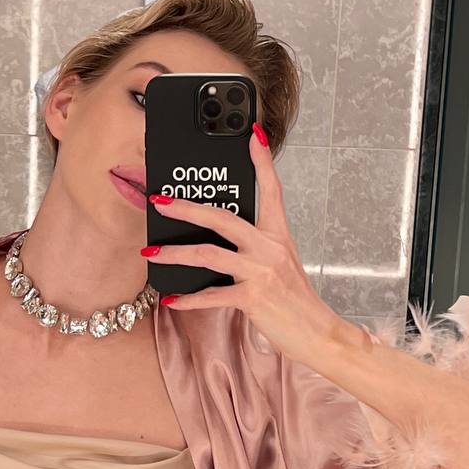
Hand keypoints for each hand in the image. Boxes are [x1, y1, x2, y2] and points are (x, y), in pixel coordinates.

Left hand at [144, 122, 351, 364]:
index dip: (262, 161)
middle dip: (187, 207)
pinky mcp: (254, 298)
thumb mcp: (279, 266)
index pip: (271, 190)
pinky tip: (171, 300)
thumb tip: (219, 241)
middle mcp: (270, 248)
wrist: (317, 334)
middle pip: (223, 218)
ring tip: (150, 253)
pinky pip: (213, 295)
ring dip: (175, 254)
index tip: (253, 134)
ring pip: (209, 253)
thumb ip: (254, 249)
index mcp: (278, 236)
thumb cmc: (294, 301)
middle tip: (160, 200)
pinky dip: (189, 299)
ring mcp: (262, 272)